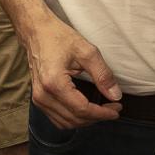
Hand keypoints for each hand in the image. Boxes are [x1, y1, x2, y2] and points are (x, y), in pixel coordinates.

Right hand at [21, 13, 121, 128]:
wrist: (36, 32)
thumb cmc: (59, 37)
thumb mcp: (87, 52)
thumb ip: (103, 75)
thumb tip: (115, 95)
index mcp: (54, 83)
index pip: (82, 109)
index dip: (102, 113)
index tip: (117, 109)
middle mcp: (43, 95)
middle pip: (74, 119)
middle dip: (97, 117)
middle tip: (114, 108)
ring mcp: (38, 99)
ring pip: (65, 123)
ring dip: (86, 120)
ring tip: (103, 110)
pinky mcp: (38, 99)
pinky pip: (57, 118)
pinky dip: (74, 118)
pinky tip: (86, 110)